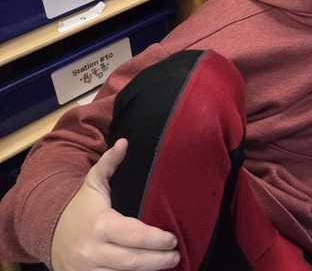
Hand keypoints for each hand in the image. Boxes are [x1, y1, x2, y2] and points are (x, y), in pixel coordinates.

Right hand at [51, 139, 179, 270]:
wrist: (49, 234)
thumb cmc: (81, 208)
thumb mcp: (92, 184)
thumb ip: (109, 163)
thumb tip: (124, 142)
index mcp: (100, 225)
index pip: (134, 236)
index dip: (156, 240)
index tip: (172, 239)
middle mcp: (93, 251)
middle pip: (133, 261)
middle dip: (158, 261)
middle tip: (175, 256)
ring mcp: (87, 269)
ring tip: (166, 266)